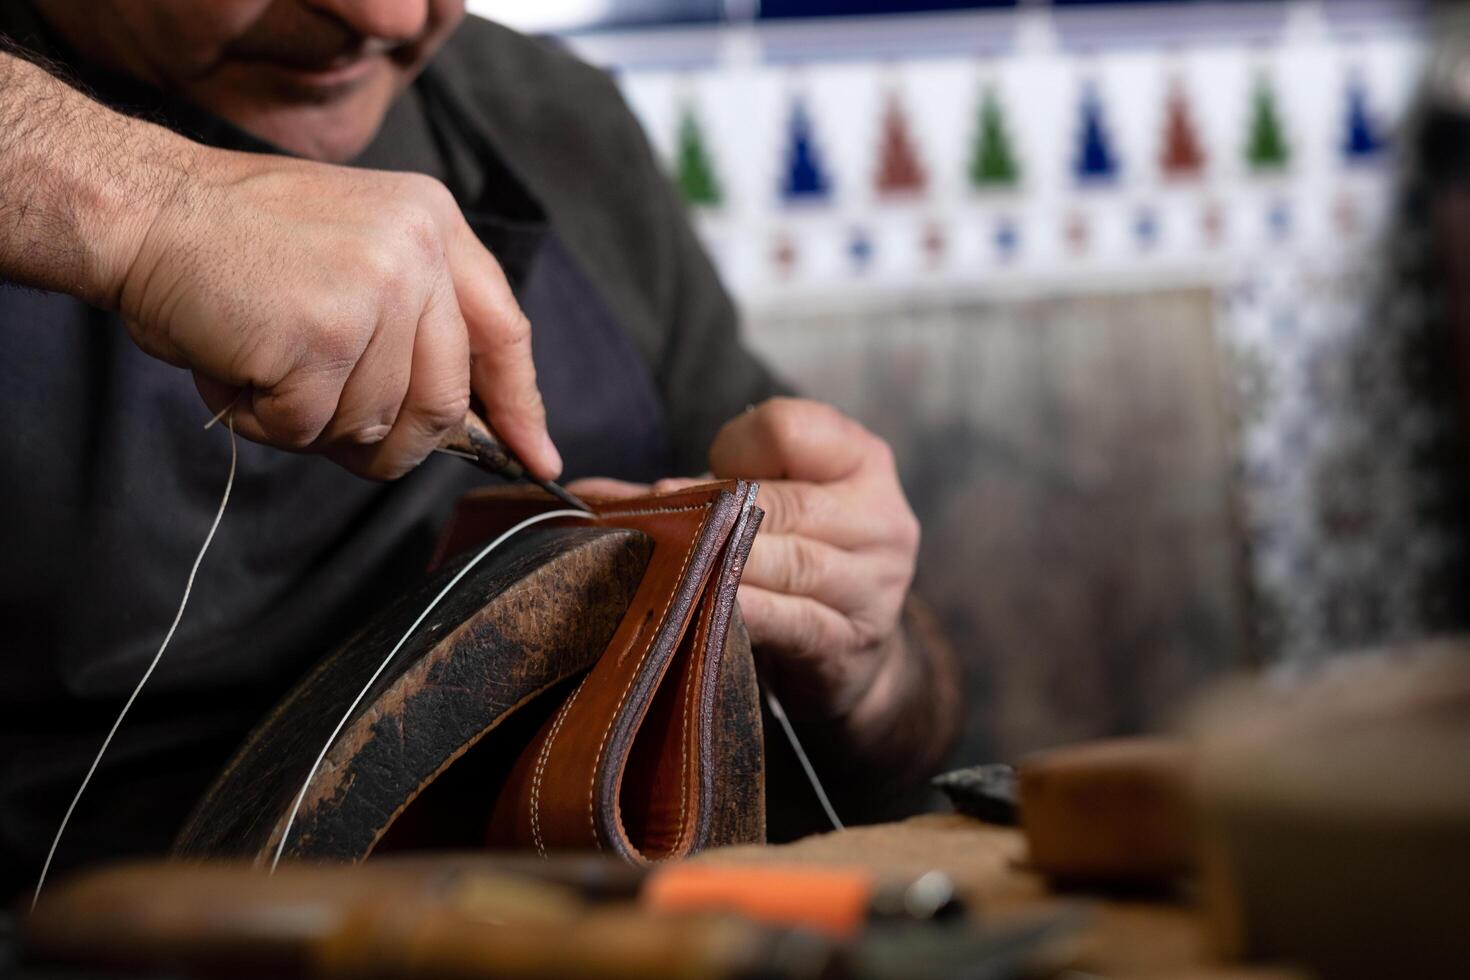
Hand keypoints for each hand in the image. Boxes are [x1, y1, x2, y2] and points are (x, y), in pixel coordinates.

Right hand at [114, 145, 557, 479]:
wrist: (142, 210)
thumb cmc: (237, 245)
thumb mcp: (355, 252)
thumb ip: (416, 323)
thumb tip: (467, 431)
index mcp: (435, 224)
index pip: (504, 334)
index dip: (520, 406)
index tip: (538, 458)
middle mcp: (419, 251)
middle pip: (443, 406)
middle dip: (390, 441)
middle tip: (326, 421)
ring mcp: (375, 291)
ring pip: (374, 425)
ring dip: (310, 421)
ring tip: (265, 362)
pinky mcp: (323, 335)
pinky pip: (308, 427)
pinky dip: (263, 419)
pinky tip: (238, 366)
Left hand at [572, 398, 919, 726]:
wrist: (848, 652)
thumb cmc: (793, 557)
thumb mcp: (761, 506)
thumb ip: (691, 490)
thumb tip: (588, 493)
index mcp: (861, 460)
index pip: (789, 427)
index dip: (735, 448)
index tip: (712, 475)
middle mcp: (881, 516)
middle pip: (779, 501)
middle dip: (708, 514)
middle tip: (649, 524)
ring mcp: (873, 583)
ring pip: (782, 561)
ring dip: (714, 564)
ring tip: (664, 565)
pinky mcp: (850, 640)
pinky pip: (788, 619)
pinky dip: (742, 611)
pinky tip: (701, 608)